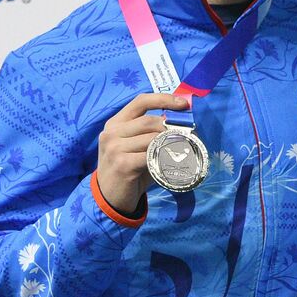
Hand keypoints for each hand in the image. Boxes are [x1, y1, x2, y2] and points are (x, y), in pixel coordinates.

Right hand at [97, 93, 188, 213]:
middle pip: (149, 121)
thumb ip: (152, 132)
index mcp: (115, 123)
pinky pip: (151, 155)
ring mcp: (114, 148)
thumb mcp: (137, 146)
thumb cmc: (129, 168)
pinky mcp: (122, 164)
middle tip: (186, 135)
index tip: (184, 104)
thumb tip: (183, 123)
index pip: (141, 101)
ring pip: (152, 138)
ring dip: (171, 143)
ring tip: (182, 149)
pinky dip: (165, 157)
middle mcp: (111, 133)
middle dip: (171, 127)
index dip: (164, 99)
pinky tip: (171, 161)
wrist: (110, 197)